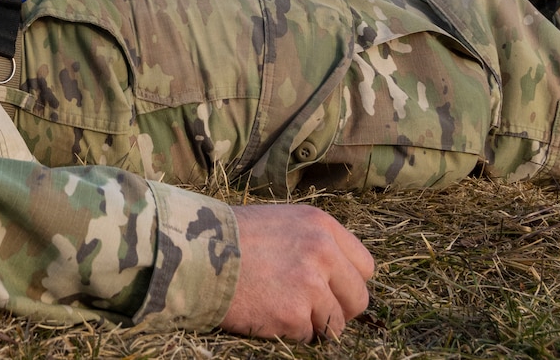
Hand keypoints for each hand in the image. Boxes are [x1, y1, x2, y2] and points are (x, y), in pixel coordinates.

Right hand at [221, 203, 375, 340]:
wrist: (194, 251)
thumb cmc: (232, 236)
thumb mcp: (281, 222)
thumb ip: (314, 243)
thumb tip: (337, 276)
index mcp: (322, 226)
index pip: (365, 266)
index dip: (347, 281)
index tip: (330, 287)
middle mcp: (323, 252)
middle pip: (359, 299)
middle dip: (338, 309)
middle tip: (310, 307)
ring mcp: (310, 285)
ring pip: (335, 324)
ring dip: (312, 323)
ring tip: (281, 307)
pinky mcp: (293, 314)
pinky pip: (307, 336)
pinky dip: (289, 331)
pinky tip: (266, 311)